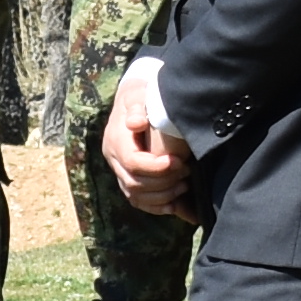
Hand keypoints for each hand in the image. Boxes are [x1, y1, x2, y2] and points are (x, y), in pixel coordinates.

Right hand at [100, 58, 192, 216]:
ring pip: (136, 197)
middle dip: (164, 182)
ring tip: (184, 184)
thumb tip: (136, 122)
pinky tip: (176, 203)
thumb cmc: (141, 96)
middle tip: (186, 171)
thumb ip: (137, 106)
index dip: (156, 168)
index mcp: (116, 141)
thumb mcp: (137, 94)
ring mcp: (119, 172)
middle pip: (134, 184)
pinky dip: (157, 206)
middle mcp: (114, 159)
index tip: (179, 161)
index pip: (132, 163)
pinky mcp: (128, 180)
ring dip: (163, 196)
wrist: (134, 102)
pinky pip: (139, 202)